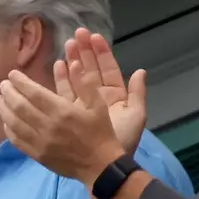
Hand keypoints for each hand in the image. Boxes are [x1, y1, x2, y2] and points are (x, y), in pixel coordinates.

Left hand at [0, 43, 128, 185]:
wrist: (101, 166)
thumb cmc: (101, 132)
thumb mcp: (99, 104)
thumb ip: (85, 83)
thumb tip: (72, 63)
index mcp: (62, 111)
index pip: (34, 93)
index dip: (21, 82)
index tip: (12, 74)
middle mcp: (48, 126)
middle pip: (20, 106)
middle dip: (9, 93)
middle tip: (3, 84)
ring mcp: (40, 142)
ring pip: (14, 123)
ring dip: (3, 110)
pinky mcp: (37, 156)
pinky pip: (17, 141)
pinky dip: (8, 130)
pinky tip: (6, 122)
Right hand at [65, 30, 147, 152]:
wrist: (106, 164)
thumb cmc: (122, 140)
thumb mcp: (136, 116)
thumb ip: (138, 93)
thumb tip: (141, 71)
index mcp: (116, 96)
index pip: (108, 69)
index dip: (102, 52)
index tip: (94, 36)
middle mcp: (99, 97)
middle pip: (91, 69)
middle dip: (84, 51)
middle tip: (76, 34)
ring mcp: (84, 104)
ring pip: (78, 78)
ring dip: (72, 60)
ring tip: (66, 44)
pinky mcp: (72, 112)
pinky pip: (66, 92)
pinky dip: (62, 79)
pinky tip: (57, 66)